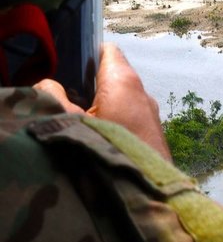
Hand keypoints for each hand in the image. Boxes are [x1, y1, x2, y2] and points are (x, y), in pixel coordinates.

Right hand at [34, 43, 171, 160]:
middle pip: (113, 77)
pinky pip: (131, 119)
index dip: (86, 54)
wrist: (146, 190)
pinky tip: (101, 139)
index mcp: (123, 81)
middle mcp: (143, 93)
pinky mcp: (154, 135)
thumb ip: (52, 96)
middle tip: (68, 99)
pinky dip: (115, 123)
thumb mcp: (67, 121)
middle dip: (90, 85)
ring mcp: (152, 115)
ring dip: (102, 107)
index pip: (107, 51)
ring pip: (122, 100)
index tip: (68, 67)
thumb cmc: (107, 150)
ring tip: (82, 122)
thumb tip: (49, 85)